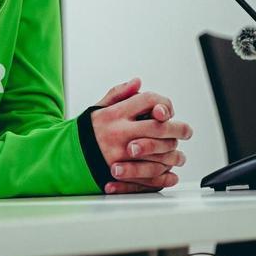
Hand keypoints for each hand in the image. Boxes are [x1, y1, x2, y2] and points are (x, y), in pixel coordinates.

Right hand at [92, 79, 191, 193]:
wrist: (68, 157)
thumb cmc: (88, 131)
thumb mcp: (99, 107)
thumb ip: (119, 94)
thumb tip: (138, 82)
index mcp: (116, 113)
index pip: (148, 100)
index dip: (164, 104)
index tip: (168, 111)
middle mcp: (119, 131)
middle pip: (159, 126)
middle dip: (178, 128)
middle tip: (186, 131)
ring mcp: (121, 153)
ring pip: (158, 151)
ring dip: (173, 151)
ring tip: (179, 152)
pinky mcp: (122, 171)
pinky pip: (149, 172)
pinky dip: (163, 173)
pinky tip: (169, 169)